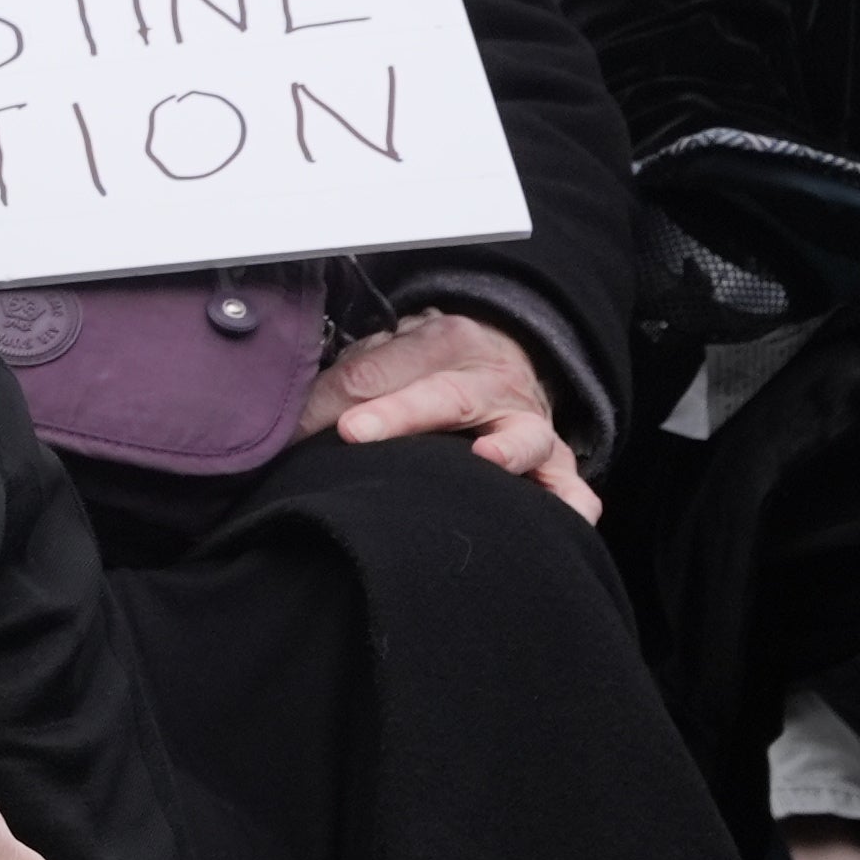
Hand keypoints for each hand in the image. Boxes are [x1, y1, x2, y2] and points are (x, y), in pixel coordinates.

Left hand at [293, 311, 594, 517]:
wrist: (512, 356)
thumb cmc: (435, 367)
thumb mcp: (390, 356)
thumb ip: (346, 383)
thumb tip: (288, 426)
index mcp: (442, 342)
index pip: (378, 369)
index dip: (334, 399)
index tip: (300, 427)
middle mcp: (489, 379)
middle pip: (445, 394)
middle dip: (401, 412)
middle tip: (355, 431)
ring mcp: (526, 421)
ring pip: (523, 433)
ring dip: (508, 446)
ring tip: (489, 459)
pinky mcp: (554, 460)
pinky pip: (570, 482)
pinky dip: (571, 500)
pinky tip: (568, 516)